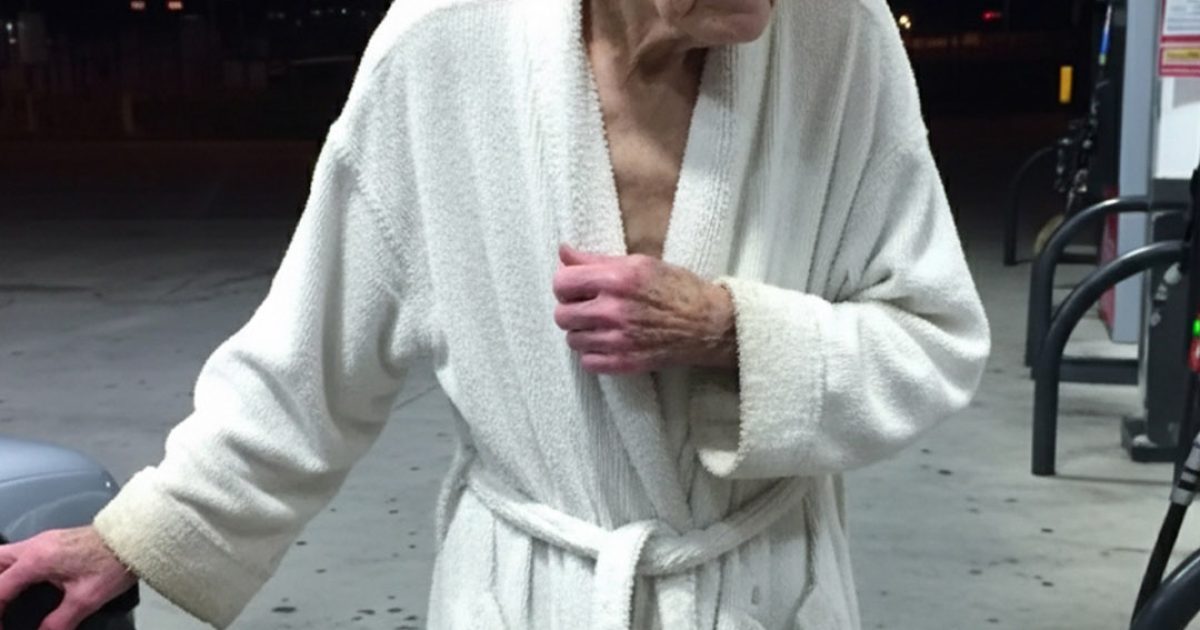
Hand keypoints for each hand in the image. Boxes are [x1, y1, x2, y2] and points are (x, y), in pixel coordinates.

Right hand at [0, 526, 137, 629]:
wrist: (135, 537)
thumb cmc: (113, 562)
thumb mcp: (86, 599)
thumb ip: (60, 621)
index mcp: (37, 560)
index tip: (4, 626)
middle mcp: (35, 546)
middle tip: (2, 609)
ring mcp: (43, 540)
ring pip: (5, 555)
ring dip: (1, 576)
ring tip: (6, 600)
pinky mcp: (53, 541)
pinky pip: (20, 554)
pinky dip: (13, 570)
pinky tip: (22, 585)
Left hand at [552, 243, 736, 374]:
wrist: (708, 324)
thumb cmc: (676, 288)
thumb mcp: (639, 263)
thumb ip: (596, 260)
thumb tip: (563, 252)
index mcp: (617, 279)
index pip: (562, 283)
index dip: (565, 284)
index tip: (576, 286)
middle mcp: (614, 310)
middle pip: (562, 315)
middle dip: (571, 309)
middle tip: (588, 306)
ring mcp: (618, 340)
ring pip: (572, 339)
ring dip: (582, 332)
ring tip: (601, 325)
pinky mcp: (625, 363)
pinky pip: (587, 361)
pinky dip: (593, 353)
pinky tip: (608, 342)